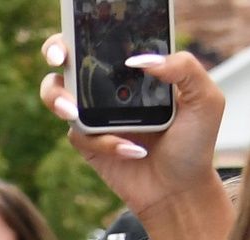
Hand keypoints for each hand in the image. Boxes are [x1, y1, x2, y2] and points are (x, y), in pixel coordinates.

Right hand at [39, 38, 224, 219]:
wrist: (177, 189)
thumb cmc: (194, 143)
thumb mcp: (205, 99)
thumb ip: (183, 68)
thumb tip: (139, 59)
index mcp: (136, 70)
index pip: (105, 40)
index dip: (84, 32)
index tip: (77, 34)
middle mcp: (110, 88)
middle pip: (68, 60)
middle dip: (54, 52)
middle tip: (60, 60)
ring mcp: (94, 114)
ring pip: (57, 95)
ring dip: (59, 99)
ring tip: (74, 111)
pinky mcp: (86, 142)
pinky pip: (79, 133)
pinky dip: (105, 141)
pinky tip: (131, 150)